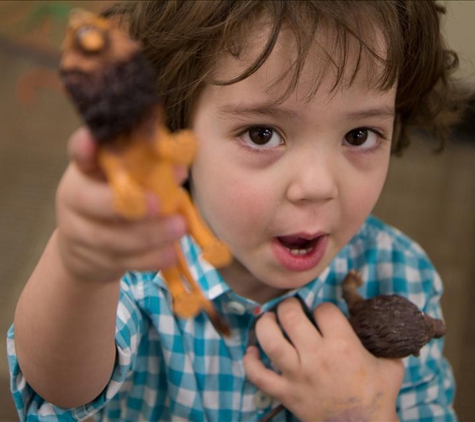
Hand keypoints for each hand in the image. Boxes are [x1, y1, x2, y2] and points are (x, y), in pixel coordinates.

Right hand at [55, 127, 188, 283]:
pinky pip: (121, 261)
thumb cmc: (117, 200)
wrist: (88, 248)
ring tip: (179, 228)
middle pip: (89, 201)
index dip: (84, 147)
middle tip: (158, 204)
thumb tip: (179, 169)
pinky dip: (149, 259)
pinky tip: (171, 253)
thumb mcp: (129, 180)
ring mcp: (79, 232)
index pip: (80, 153)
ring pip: (108, 238)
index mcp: (85, 169)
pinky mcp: (91, 260)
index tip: (93, 141)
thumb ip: (150, 169)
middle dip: (125, 204)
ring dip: (148, 235)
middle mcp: (75, 197)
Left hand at [243, 298, 403, 420]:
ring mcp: (297, 375)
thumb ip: (379, 340)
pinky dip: (250, 362)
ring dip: (265, 324)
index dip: (323, 309)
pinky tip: (252, 351)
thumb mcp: (390, 364)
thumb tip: (368, 320)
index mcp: (343, 345)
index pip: (324, 310)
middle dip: (289, 306)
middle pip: (291, 316)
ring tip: (270, 320)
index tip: (324, 316)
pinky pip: (258, 375)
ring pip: (270, 341)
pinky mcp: (285, 393)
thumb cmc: (377, 396)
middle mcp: (316, 357)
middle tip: (291, 309)